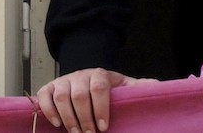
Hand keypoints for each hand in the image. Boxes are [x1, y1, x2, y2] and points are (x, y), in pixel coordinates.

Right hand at [36, 67, 154, 132]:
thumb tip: (159, 88)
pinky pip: (44, 95)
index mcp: (99, 74)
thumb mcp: (126, 87)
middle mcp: (79, 75)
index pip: (98, 88)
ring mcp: (63, 80)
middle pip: (79, 95)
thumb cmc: (109, 89)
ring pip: (61, 96)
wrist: (88, 79)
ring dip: (68, 117)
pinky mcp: (49, 87)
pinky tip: (56, 123)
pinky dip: (48, 109)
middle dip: (84, 118)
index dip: (101, 108)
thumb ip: (141, 88)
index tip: (104, 126)